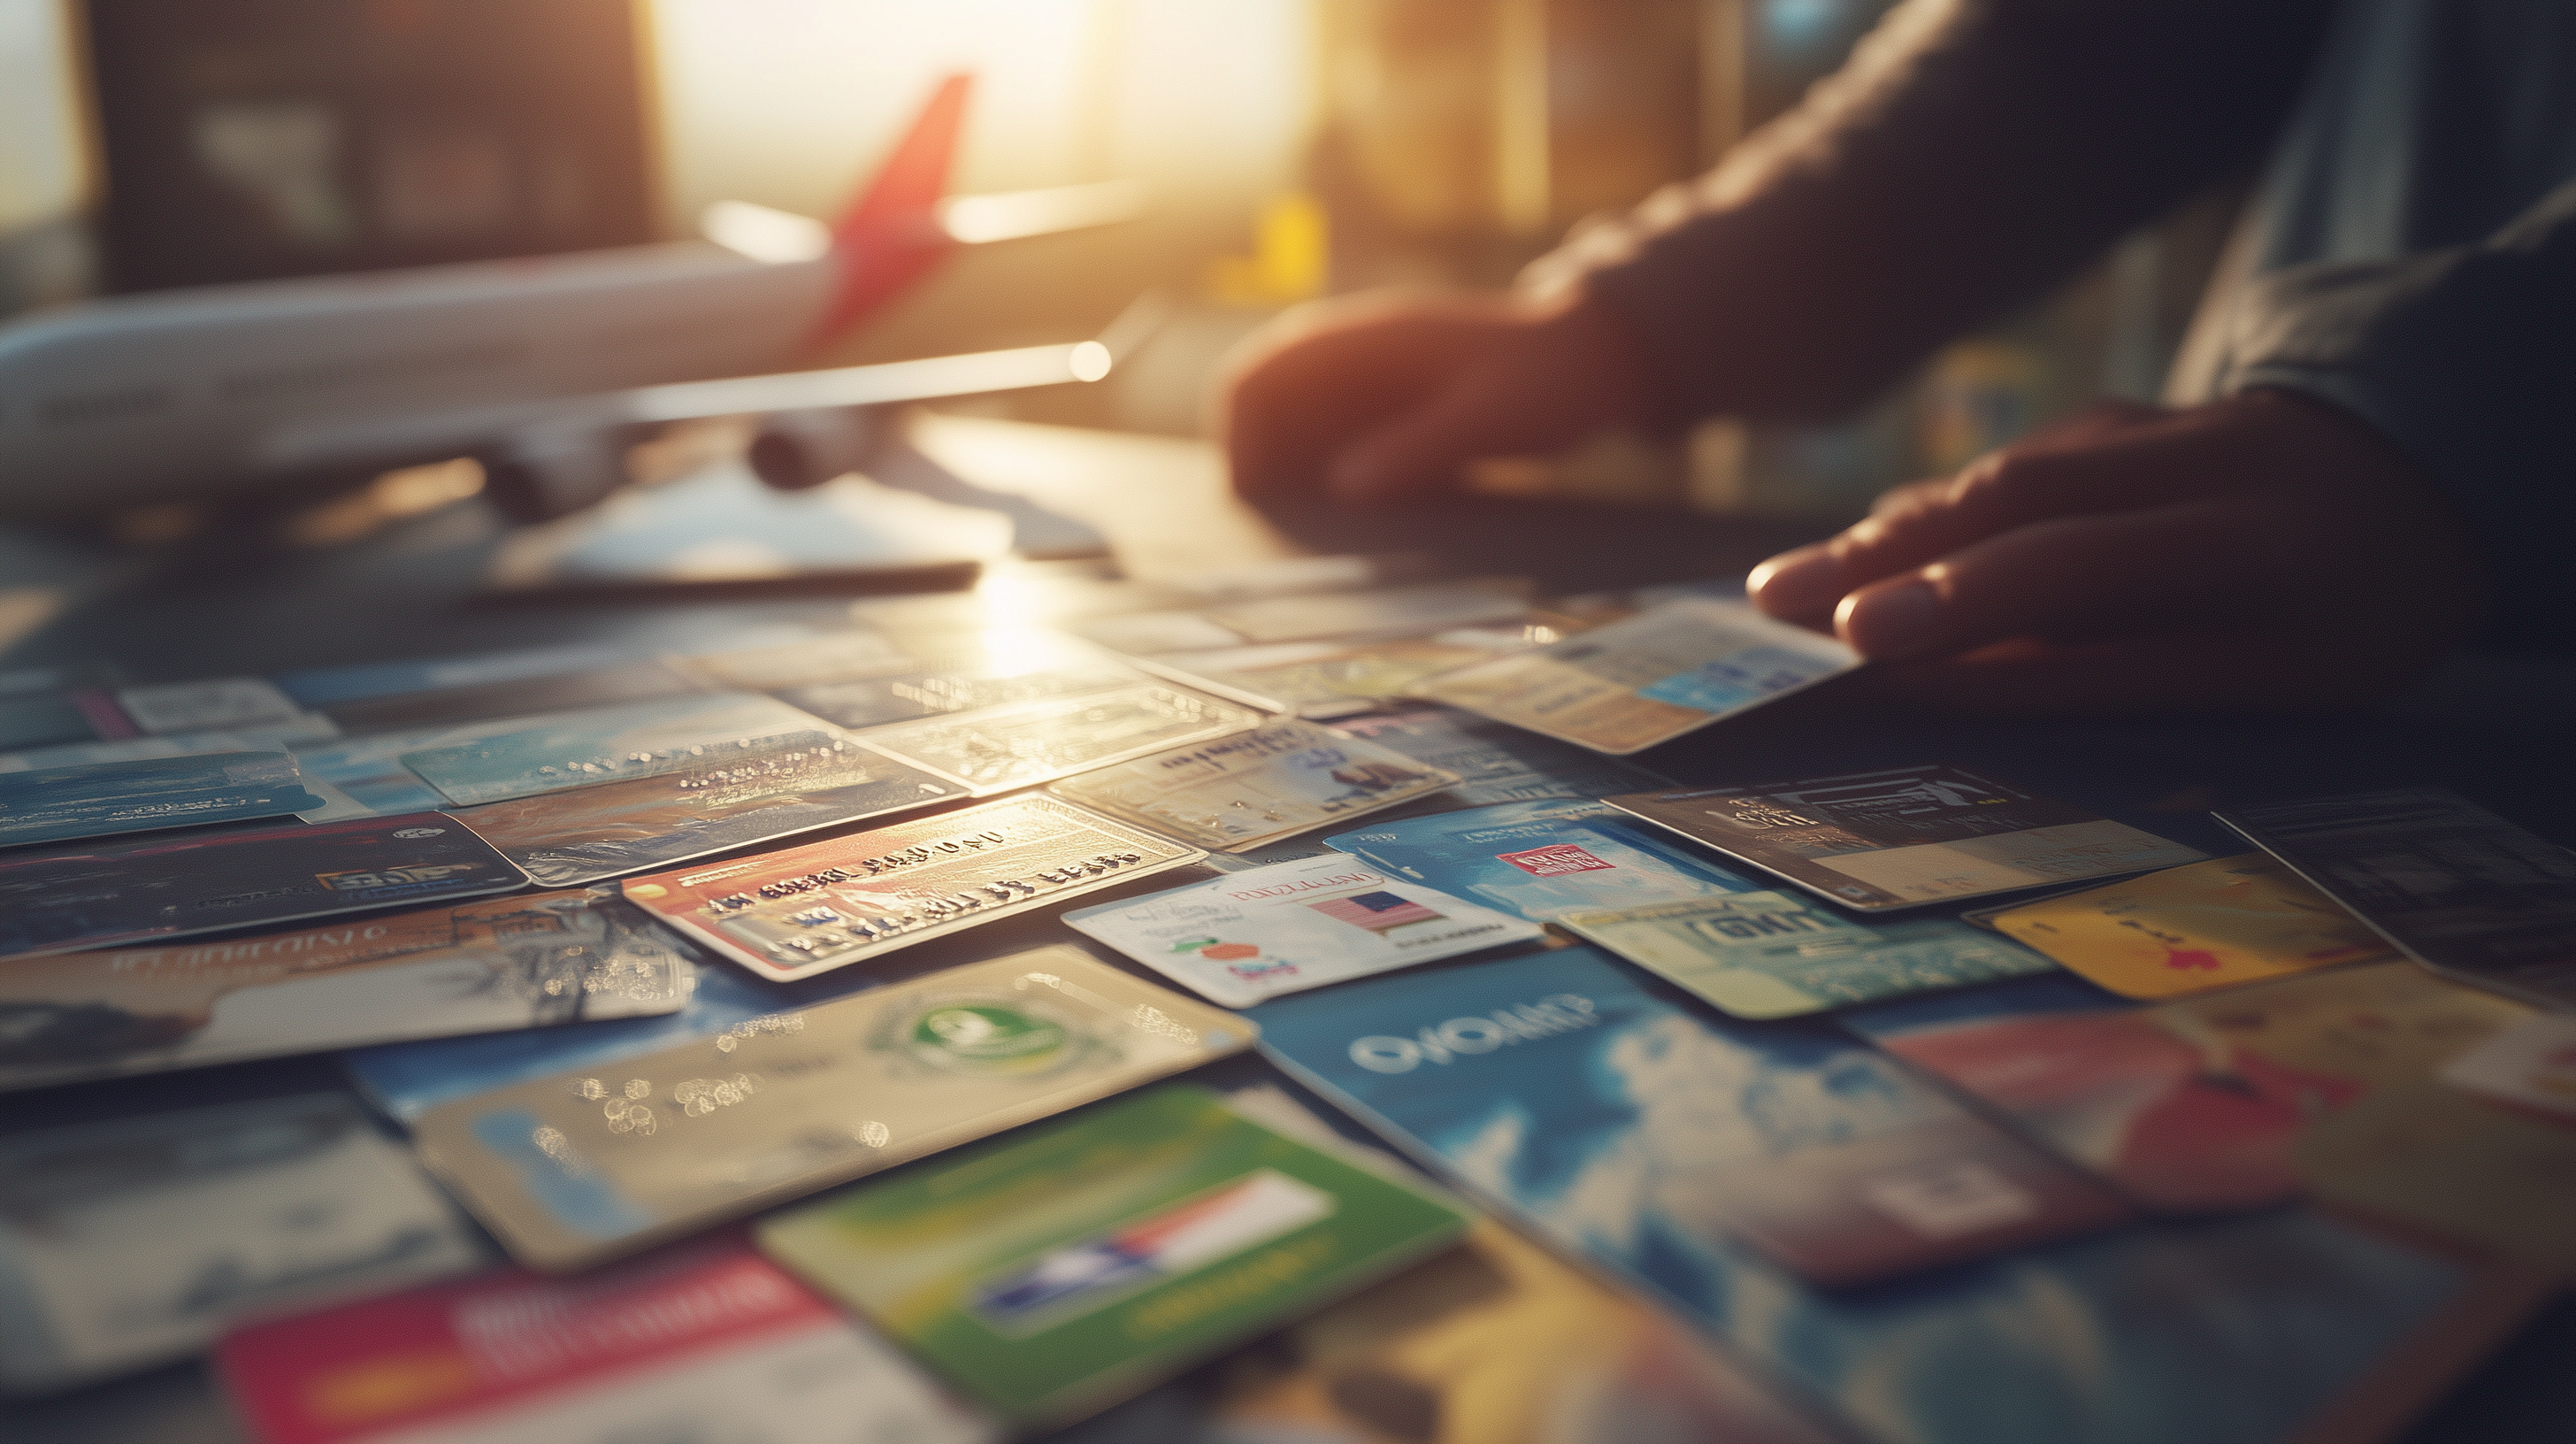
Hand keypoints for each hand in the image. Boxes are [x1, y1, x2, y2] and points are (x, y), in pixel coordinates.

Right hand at [1217, 288, 1650, 506]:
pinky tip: (1350, 527)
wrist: (1603, 359)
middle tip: (1271, 527)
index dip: (1241, 427)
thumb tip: (1345, 489)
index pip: (1266, 370)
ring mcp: (1375, 385)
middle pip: (1270, 403)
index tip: (1249, 489)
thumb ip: (1419, 449)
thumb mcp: (1490, 419)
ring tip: (1306, 535)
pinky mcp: (1396, 415)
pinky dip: (1329, 485)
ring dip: (1292, 477)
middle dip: (1259, 460)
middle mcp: (1359, 357)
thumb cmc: (1550, 380)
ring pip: (1300, 429)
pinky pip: (1339, 448)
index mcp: (1370, 339)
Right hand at [1747, 390, 2494, 712]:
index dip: (1966, 599)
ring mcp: (2155, 424)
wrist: (2423, 480)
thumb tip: (1946, 683)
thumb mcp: (2268, 675)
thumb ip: (2114, 674)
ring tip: (1786, 591)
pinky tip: (1862, 551)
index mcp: (2259, 546)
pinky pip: (2009, 461)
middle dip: (1890, 552)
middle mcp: (2201, 462)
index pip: (2084, 561)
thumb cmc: (2339, 613)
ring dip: (1887, 529)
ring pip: (2001, 469)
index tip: (1862, 645)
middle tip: (1782, 609)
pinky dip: (1930, 508)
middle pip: (2019, 495)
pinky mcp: (2118, 417)